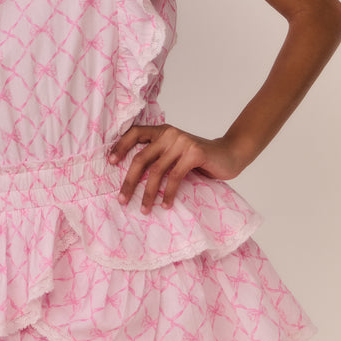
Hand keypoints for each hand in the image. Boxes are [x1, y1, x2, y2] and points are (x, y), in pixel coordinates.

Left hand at [108, 123, 246, 210]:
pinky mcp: (194, 153)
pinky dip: (169, 194)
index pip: (135, 133)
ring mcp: (182, 142)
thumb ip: (159, 157)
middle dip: (129, 181)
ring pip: (156, 171)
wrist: (230, 154)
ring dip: (148, 193)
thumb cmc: (199, 159)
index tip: (110, 162)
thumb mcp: (176, 153)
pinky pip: (175, 177)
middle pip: (141, 158)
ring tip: (144, 209)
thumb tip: (131, 178)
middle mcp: (169, 133)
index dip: (121, 146)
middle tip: (122, 200)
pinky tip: (165, 205)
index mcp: (162, 131)